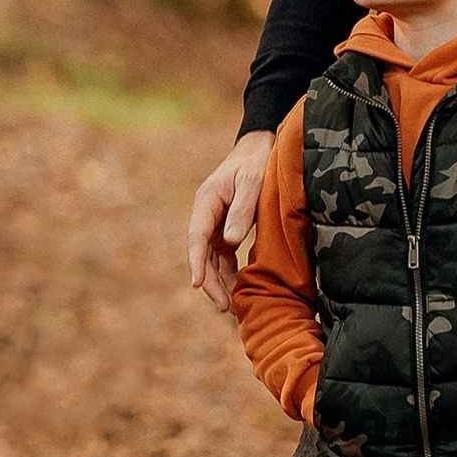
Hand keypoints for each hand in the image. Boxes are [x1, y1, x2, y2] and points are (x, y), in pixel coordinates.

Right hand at [186, 128, 275, 309]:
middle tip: (223, 307)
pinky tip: (238, 290)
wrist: (261, 148)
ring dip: (220, 282)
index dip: (196, 262)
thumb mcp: (253, 182)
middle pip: (202, 254)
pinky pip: (224, 256)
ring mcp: (216, 223)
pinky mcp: (227, 229)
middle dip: (211, 282)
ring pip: (212, 259)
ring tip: (231, 308)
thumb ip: (242, 210)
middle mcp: (206, 214)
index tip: (197, 285)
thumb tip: (230, 241)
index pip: (196, 237)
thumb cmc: (257, 162)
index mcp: (207, 201)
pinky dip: (230, 273)